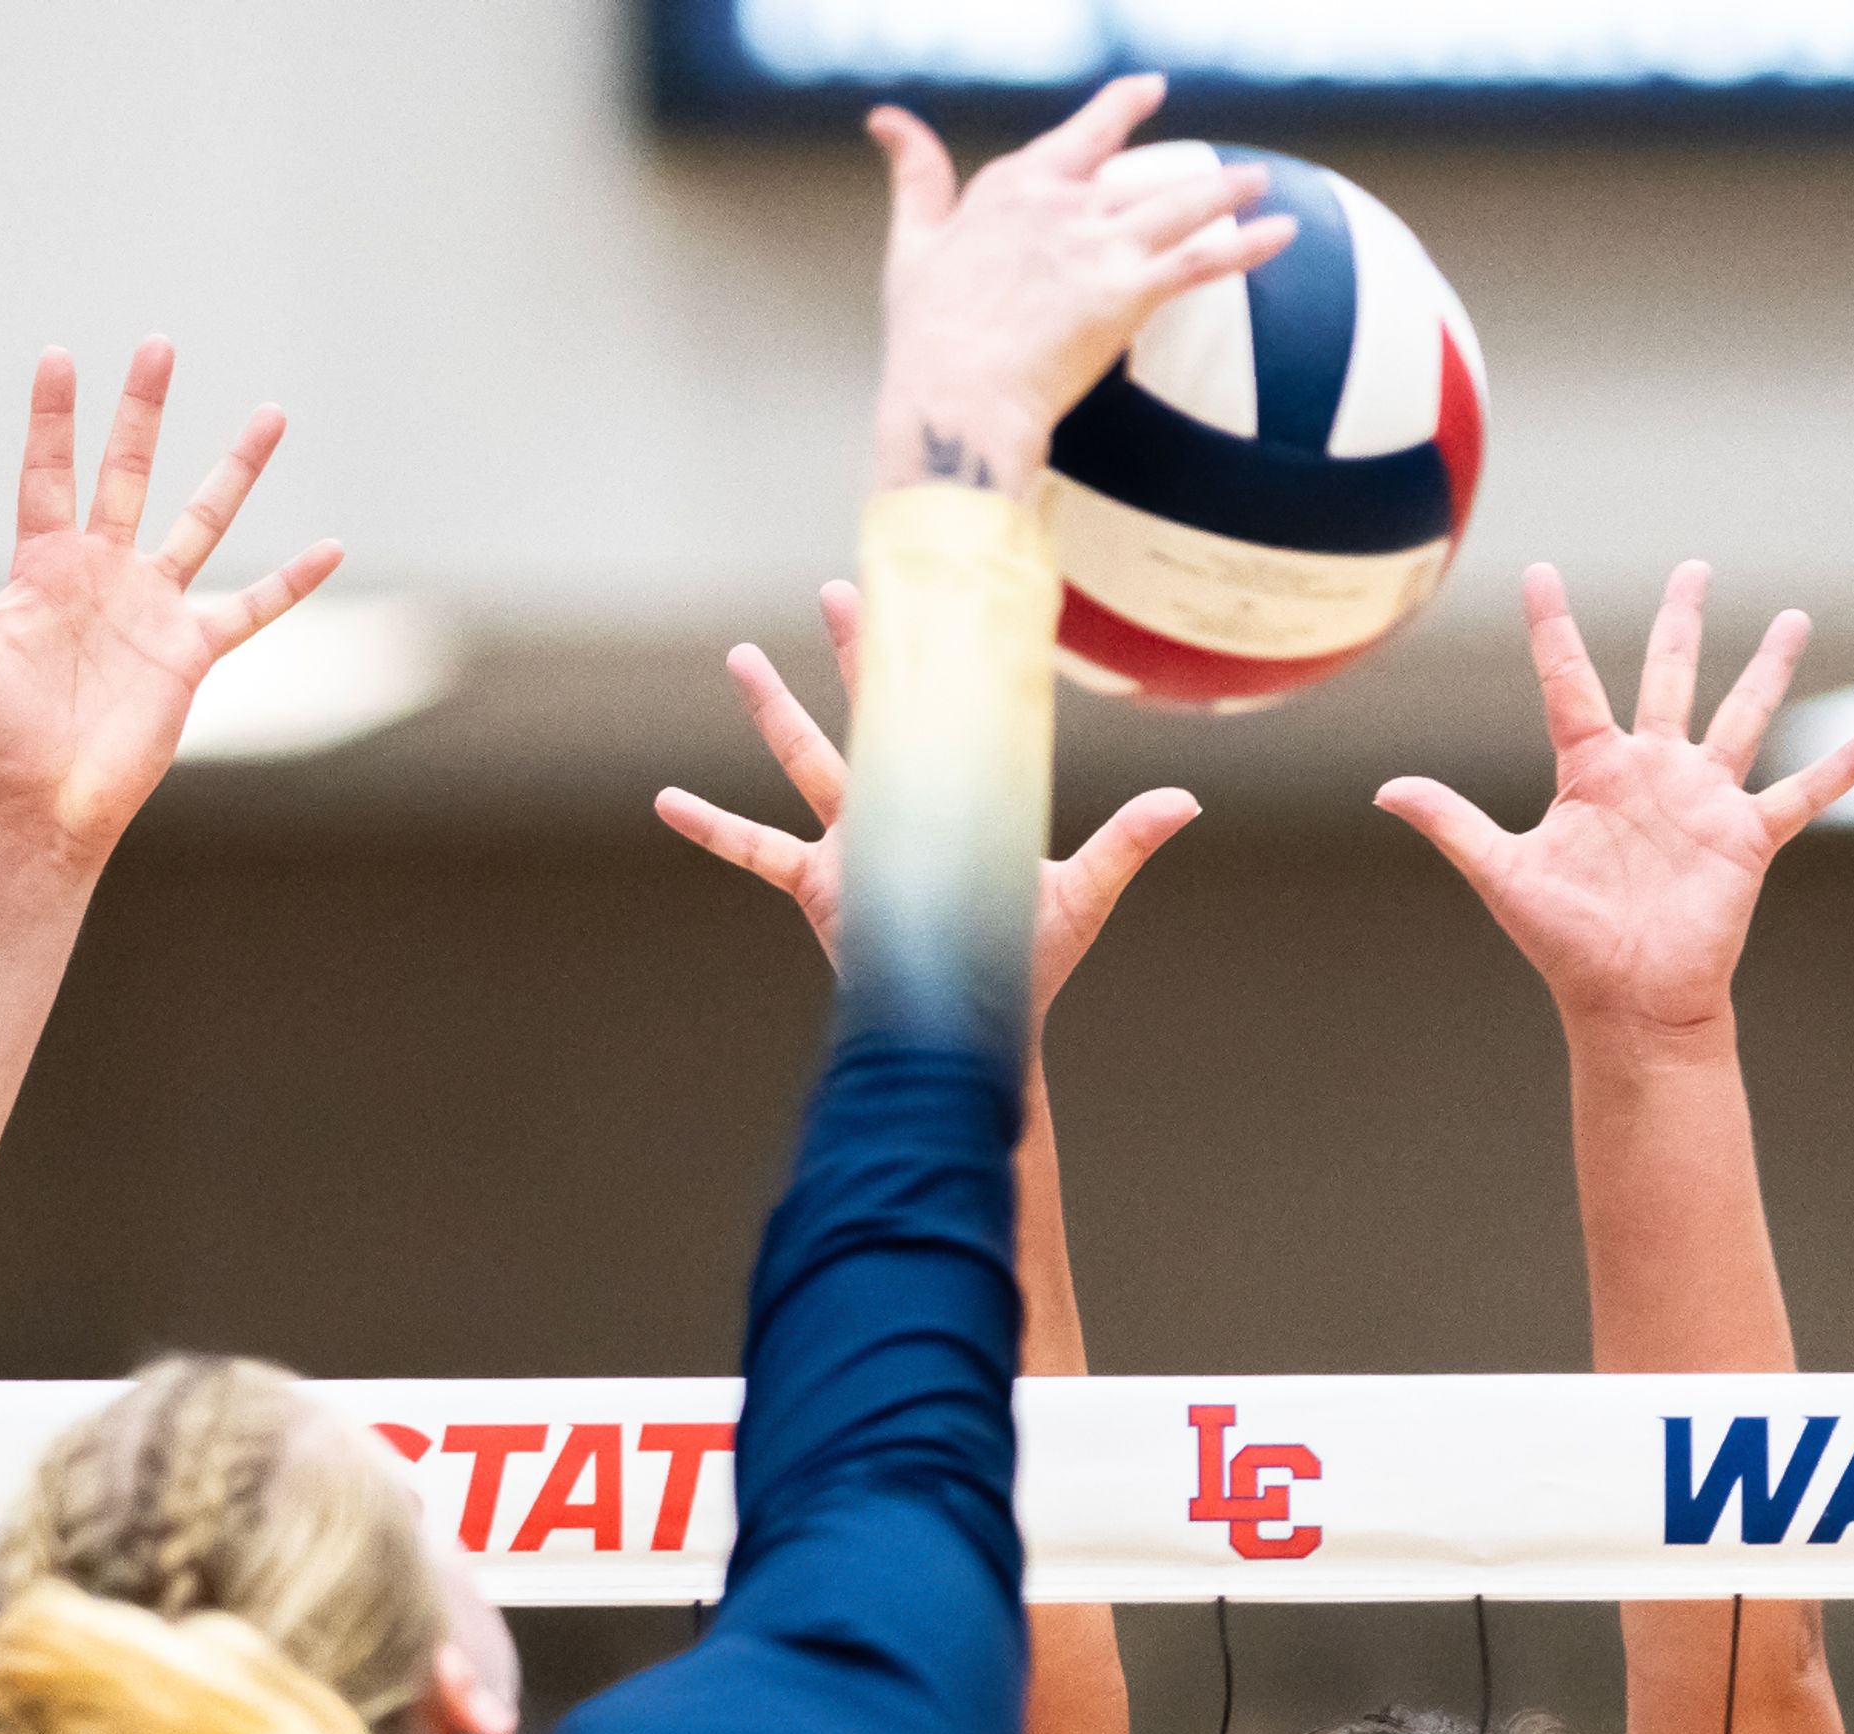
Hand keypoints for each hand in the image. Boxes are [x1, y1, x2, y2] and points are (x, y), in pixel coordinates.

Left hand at [0, 341, 340, 855]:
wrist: (39, 807)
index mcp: (43, 566)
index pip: (49, 472)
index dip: (52, 417)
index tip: (58, 356)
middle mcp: (102, 574)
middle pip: (128, 472)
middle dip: (143, 410)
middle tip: (158, 346)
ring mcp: (151, 609)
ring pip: (202, 521)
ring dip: (236, 469)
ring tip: (269, 415)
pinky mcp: (190, 652)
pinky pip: (252, 609)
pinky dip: (292, 583)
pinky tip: (330, 549)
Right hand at [656, 581, 1197, 1022]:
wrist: (978, 1027)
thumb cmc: (1030, 964)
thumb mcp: (1081, 894)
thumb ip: (1127, 843)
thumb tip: (1188, 800)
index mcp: (957, 795)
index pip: (949, 707)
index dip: (942, 655)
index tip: (931, 593)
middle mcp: (902, 806)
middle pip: (875, 711)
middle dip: (858, 652)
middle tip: (839, 587)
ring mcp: (854, 841)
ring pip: (807, 758)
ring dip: (773, 711)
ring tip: (739, 657)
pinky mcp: (819, 885)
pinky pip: (754, 848)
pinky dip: (711, 827)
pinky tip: (666, 800)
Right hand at [866, 74, 1295, 493]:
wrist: (957, 397)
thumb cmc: (926, 335)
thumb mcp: (911, 242)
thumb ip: (914, 176)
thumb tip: (886, 118)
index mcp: (1013, 190)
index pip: (1079, 137)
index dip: (1118, 111)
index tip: (1149, 91)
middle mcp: (1062, 205)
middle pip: (1140, 176)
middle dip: (1189, 166)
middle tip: (1230, 163)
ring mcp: (1099, 245)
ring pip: (1181, 206)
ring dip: (1228, 193)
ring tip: (1262, 184)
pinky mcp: (1129, 291)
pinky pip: (1202, 260)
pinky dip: (1247, 246)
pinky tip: (1282, 233)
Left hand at [1375, 562, 1853, 1042]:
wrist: (1629, 1000)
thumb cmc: (1565, 942)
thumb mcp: (1503, 873)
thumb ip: (1452, 823)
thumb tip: (1384, 788)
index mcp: (1590, 772)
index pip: (1569, 683)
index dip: (1553, 629)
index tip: (1540, 572)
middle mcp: (1651, 773)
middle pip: (1668, 677)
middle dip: (1680, 622)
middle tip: (1694, 568)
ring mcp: (1703, 801)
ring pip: (1743, 716)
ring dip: (1769, 669)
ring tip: (1794, 618)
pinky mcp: (1747, 836)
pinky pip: (1806, 792)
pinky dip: (1847, 764)